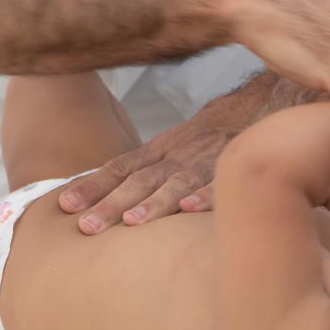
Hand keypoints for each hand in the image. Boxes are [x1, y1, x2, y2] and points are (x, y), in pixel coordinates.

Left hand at [55, 90, 261, 233]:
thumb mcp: (176, 146)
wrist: (265, 102)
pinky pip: (223, 183)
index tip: (64, 205)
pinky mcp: (238, 166)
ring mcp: (207, 160)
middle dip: (111, 203)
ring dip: (153, 203)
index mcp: (160, 151)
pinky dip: (207, 195)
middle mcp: (178, 155)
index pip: (120, 168)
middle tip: (86, 227)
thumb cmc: (214, 135)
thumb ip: (148, 170)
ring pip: (176, 183)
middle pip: (140, 180)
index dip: (92, 185)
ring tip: (131, 223)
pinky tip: (190, 209)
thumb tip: (112, 201)